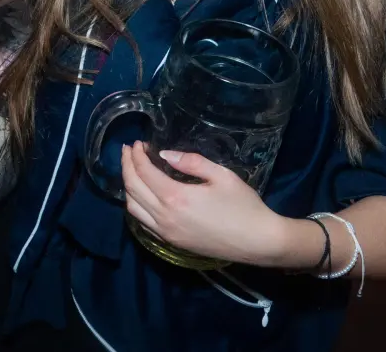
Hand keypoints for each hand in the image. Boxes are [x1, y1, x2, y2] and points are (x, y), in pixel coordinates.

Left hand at [120, 142, 290, 267]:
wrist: (258, 242)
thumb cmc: (244, 206)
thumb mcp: (222, 176)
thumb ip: (191, 162)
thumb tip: (165, 154)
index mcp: (175, 197)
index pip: (143, 172)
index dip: (136, 155)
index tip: (138, 143)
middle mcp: (164, 216)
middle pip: (132, 188)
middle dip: (127, 166)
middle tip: (128, 151)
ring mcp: (166, 232)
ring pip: (132, 208)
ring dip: (128, 187)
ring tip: (134, 170)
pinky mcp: (171, 242)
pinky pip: (142, 223)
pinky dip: (136, 206)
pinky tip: (143, 196)